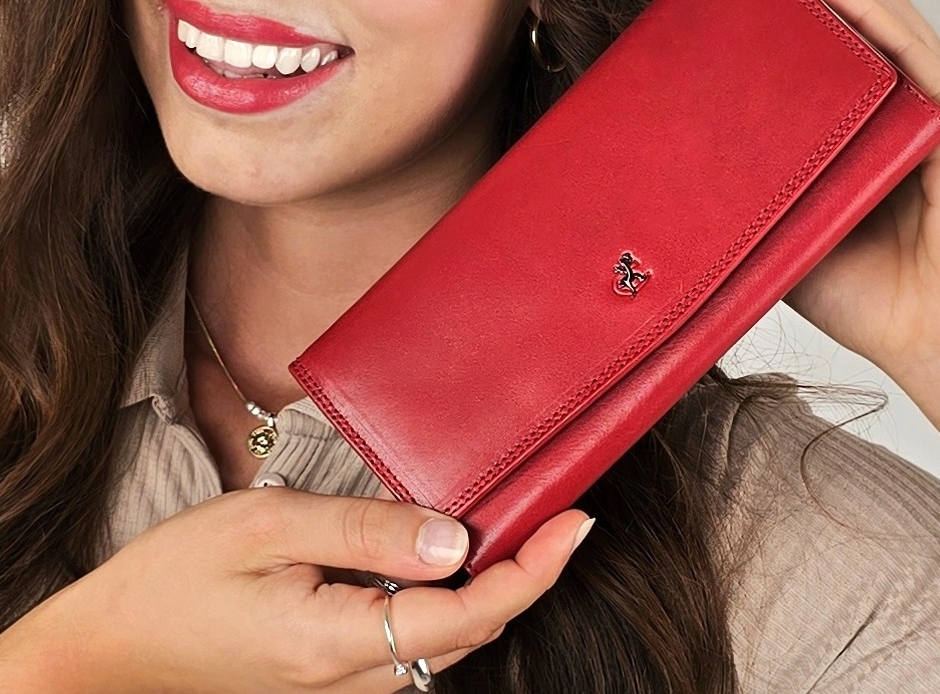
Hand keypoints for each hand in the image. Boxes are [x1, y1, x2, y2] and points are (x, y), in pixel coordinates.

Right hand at [0, 487, 590, 692]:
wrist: (105, 649)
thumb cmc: (173, 578)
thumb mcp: (265, 528)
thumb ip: (363, 532)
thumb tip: (451, 537)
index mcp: (334, 643)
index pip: (467, 614)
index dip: (533, 570)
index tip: (577, 524)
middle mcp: (346, 681)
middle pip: (466, 635)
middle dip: (524, 579)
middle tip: (558, 518)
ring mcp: (335, 689)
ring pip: (442, 646)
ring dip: (489, 593)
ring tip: (519, 533)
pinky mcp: (323, 679)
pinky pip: (406, 647)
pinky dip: (445, 606)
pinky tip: (445, 562)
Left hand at [694, 0, 939, 485]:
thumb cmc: (867, 300)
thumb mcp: (777, 235)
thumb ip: (742, 198)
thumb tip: (666, 171)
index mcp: (842, 129)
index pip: (797, 50)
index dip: (756, 4)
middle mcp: (884, 104)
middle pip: (830, 16)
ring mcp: (922, 102)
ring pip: (866, 13)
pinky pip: (906, 44)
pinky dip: (861, 1)